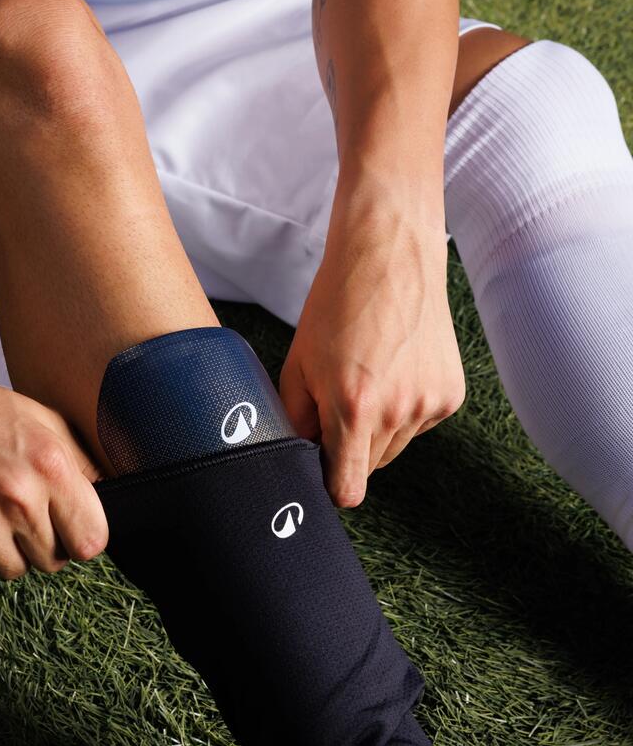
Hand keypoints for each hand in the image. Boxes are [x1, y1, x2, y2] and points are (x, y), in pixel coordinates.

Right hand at [0, 344, 109, 578]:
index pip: (93, 539)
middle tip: (10, 506)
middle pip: (54, 560)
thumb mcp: (35, 418)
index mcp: (49, 464)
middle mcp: (18, 497)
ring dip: (2, 546)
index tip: (67, 526)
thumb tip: (111, 499)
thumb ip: (79, 461)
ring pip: (15, 569)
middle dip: (40, 540)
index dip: (81, 534)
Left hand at [279, 196, 465, 506]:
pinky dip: (404, 410)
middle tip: (338, 405)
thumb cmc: (336, 305)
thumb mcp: (298, 362)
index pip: (348, 488)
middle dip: (349, 448)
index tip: (322, 473)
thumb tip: (299, 453)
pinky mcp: (450, 394)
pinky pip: (418, 424)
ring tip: (367, 380)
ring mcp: (429, 404)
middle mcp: (398, 412)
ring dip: (377, 430)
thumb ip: (296, 417)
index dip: (331, 485)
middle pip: (370, 468)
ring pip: (395, 447)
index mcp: (354, 408)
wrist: (390, 257)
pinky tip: (393, 371)